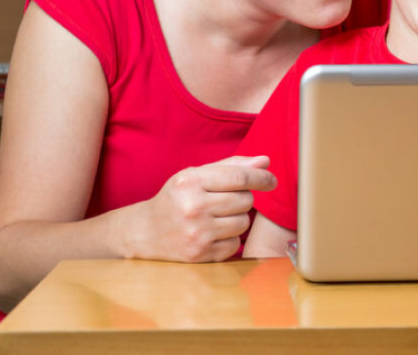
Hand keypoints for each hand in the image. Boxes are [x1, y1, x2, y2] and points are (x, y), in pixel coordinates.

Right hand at [123, 155, 275, 262]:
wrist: (145, 232)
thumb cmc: (176, 199)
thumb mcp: (196, 175)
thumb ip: (231, 166)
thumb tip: (266, 162)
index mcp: (190, 181)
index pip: (239, 177)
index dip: (262, 178)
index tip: (272, 180)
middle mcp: (193, 207)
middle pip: (245, 200)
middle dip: (243, 199)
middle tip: (225, 201)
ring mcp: (196, 233)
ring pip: (243, 223)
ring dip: (237, 219)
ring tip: (217, 217)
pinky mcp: (200, 254)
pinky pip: (235, 244)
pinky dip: (229, 239)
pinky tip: (212, 233)